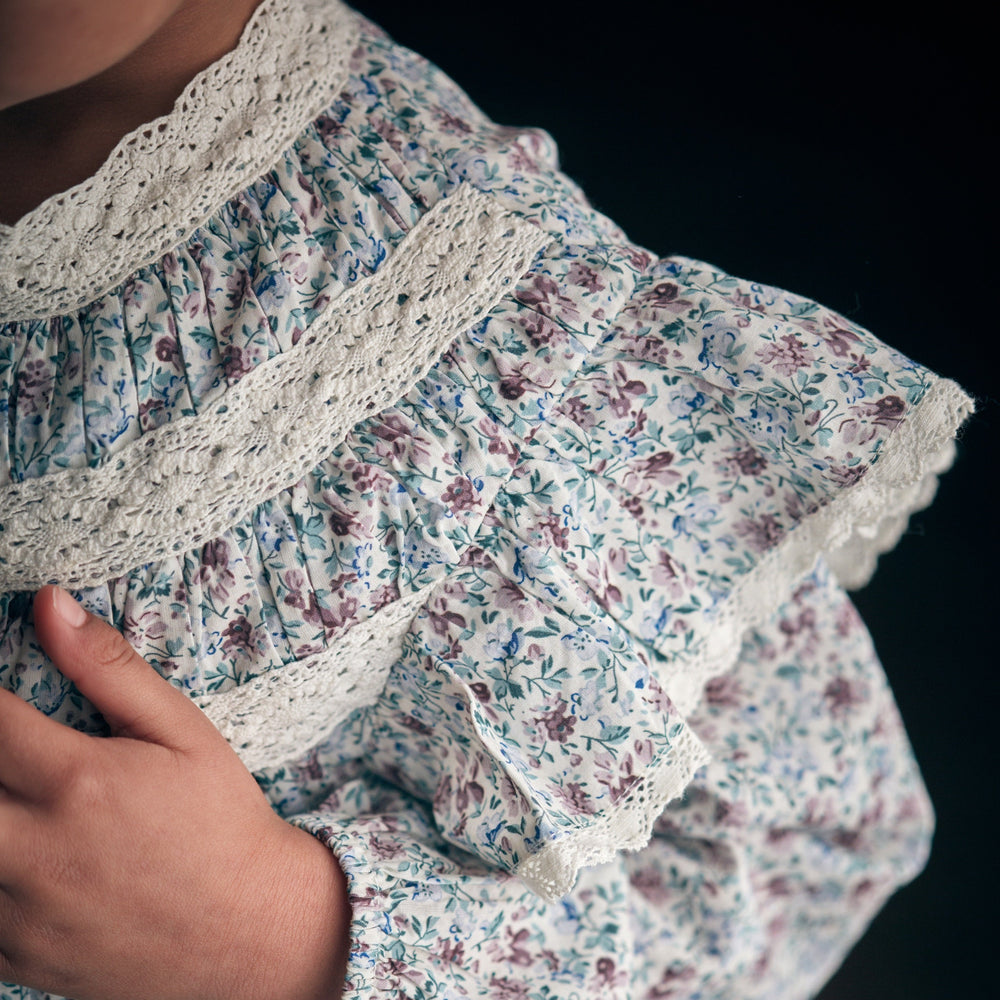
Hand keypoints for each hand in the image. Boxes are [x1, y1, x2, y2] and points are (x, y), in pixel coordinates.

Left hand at [0, 586, 349, 999]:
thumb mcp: (184, 732)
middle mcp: (37, 847)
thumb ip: (110, 669)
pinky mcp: (18, 957)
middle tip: (14, 754)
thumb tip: (49, 605)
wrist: (251, 930)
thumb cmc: (221, 820)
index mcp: (78, 780)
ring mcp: (22, 911)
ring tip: (23, 803)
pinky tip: (24, 855)